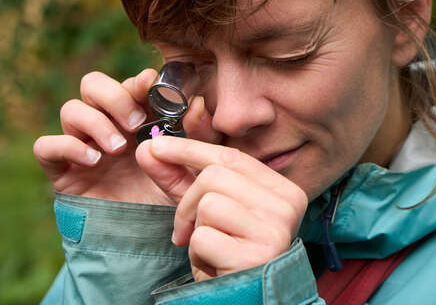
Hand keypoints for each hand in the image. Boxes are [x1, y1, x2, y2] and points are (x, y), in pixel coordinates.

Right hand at [33, 69, 219, 203]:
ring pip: (70, 109)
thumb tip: (199, 103)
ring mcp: (81, 145)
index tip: (152, 86)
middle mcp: (105, 125)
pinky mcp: (61, 169)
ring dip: (95, 122)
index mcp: (135, 117)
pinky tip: (94, 160)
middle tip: (136, 123)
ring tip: (119, 148)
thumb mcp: (189, 166)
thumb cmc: (165, 196)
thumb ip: (197, 136)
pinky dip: (67, 145)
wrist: (143, 240)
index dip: (138, 81)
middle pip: (92, 84)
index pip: (128, 84)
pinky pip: (46, 145)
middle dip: (114, 96)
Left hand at [136, 136, 308, 280]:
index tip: (155, 146)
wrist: (246, 299)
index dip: (189, 150)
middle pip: (214, 176)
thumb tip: (148, 148)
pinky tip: (215, 266)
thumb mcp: (207, 213)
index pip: (232, 158)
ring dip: (194, 230)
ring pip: (208, 203)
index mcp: (283, 190)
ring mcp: (274, 230)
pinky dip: (197, 254)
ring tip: (209, 250)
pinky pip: (203, 237)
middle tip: (185, 231)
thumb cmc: (230, 256)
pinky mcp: (256, 256)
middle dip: (187, 204)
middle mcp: (286, 206)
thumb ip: (181, 179)